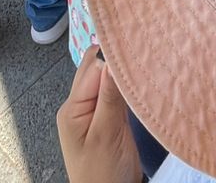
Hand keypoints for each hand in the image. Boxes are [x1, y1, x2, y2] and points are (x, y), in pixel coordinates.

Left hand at [57, 53, 140, 182]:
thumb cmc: (103, 175)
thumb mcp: (106, 136)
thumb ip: (109, 98)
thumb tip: (111, 60)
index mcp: (72, 108)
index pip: (92, 69)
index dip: (112, 57)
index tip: (136, 46)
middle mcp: (80, 106)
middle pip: (96, 70)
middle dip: (115, 59)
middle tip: (141, 49)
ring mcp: (94, 112)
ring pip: (107, 80)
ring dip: (122, 73)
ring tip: (143, 61)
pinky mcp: (108, 119)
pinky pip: (115, 94)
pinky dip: (126, 87)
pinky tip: (138, 81)